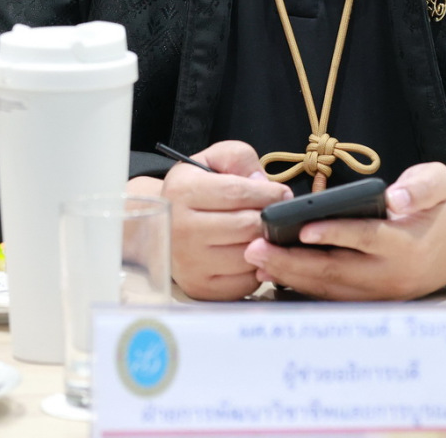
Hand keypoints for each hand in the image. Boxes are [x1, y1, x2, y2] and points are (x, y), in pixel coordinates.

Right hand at [155, 140, 291, 300]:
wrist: (162, 225)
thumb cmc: (195, 189)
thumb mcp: (212, 160)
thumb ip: (239, 159)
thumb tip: (263, 183)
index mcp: (182, 191)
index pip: (237, 193)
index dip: (268, 193)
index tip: (282, 194)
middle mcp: (180, 229)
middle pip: (246, 227)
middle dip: (269, 219)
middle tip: (276, 215)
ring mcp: (188, 263)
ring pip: (248, 256)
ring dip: (264, 244)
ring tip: (262, 233)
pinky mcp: (198, 287)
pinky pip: (244, 283)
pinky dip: (256, 269)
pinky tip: (250, 254)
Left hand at [241, 162, 445, 300]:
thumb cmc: (445, 207)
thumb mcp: (441, 183)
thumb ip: (421, 187)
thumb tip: (397, 197)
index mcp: (406, 243)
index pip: (365, 238)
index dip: (334, 233)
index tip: (302, 228)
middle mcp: (391, 275)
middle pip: (336, 271)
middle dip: (292, 261)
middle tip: (255, 248)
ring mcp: (381, 293)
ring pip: (330, 288)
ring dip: (291, 278)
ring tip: (257, 262)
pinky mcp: (373, 300)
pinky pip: (334, 296)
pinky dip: (304, 288)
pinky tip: (277, 276)